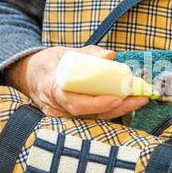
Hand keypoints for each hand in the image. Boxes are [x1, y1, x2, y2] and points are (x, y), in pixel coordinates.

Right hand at [5, 46, 148, 118]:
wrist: (31, 77)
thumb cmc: (50, 63)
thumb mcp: (65, 53)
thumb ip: (88, 54)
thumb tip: (111, 56)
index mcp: (52, 88)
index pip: (75, 102)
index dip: (97, 103)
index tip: (117, 97)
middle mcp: (57, 108)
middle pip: (90, 115)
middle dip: (118, 108)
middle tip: (139, 98)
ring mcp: (63, 117)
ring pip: (94, 119)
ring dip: (120, 110)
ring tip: (139, 99)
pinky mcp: (71, 120)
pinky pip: (93, 118)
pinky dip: (112, 111)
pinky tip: (128, 103)